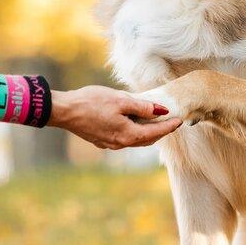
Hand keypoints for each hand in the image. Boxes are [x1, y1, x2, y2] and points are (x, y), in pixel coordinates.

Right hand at [49, 86, 181, 149]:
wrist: (65, 111)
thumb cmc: (92, 102)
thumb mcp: (121, 100)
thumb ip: (143, 107)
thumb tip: (161, 111)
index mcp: (128, 134)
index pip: (155, 132)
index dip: (169, 126)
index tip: (179, 120)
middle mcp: (120, 143)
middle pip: (147, 139)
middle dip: (161, 131)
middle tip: (171, 122)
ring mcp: (110, 143)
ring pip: (135, 140)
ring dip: (147, 132)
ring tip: (156, 122)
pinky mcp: (101, 140)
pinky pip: (124, 137)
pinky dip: (134, 131)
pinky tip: (134, 122)